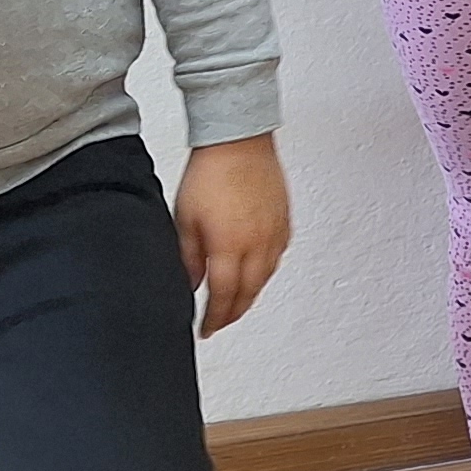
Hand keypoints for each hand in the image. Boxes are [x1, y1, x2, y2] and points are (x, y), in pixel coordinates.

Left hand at [176, 135, 289, 336]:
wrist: (238, 141)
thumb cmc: (210, 172)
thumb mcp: (185, 220)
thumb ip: (188, 257)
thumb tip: (190, 284)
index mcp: (231, 246)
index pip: (224, 297)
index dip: (214, 318)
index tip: (206, 329)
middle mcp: (258, 243)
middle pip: (250, 293)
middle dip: (233, 313)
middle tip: (220, 321)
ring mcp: (275, 232)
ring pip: (267, 277)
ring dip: (251, 294)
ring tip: (237, 301)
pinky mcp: (285, 219)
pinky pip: (279, 256)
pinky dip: (267, 271)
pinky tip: (258, 270)